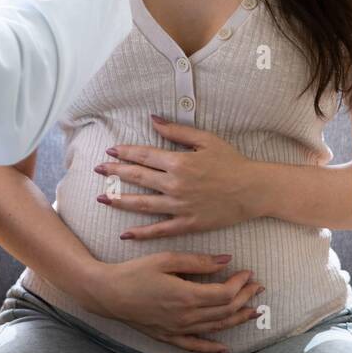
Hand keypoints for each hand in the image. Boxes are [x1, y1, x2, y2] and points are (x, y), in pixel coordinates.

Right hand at [84, 253, 263, 352]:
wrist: (108, 293)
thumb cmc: (135, 272)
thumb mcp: (166, 258)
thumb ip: (197, 261)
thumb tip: (225, 260)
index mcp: (186, 295)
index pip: (224, 294)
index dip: (240, 284)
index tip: (247, 272)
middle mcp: (185, 316)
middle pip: (224, 311)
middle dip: (244, 298)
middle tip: (257, 287)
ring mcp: (177, 329)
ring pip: (215, 328)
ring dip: (237, 319)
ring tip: (253, 311)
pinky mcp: (168, 336)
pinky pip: (194, 346)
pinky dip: (211, 348)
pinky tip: (224, 349)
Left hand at [94, 117, 257, 238]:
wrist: (253, 190)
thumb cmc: (231, 162)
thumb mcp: (206, 139)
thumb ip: (177, 130)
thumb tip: (153, 119)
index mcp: (179, 162)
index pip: (144, 155)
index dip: (125, 152)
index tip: (111, 151)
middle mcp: (175, 184)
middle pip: (138, 177)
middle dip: (115, 172)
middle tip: (98, 169)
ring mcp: (180, 206)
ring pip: (142, 204)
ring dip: (119, 200)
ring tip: (102, 198)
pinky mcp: (188, 224)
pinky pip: (160, 230)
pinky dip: (141, 233)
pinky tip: (125, 233)